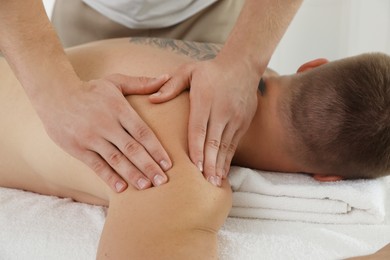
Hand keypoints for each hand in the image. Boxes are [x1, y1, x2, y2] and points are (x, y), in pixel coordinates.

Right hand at [36, 73, 171, 191]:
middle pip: (132, 149)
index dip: (157, 149)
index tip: (168, 164)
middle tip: (163, 181)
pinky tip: (121, 188)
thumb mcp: (115, 82)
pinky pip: (96, 165)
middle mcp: (106, 124)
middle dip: (149, 166)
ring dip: (133, 174)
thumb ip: (141, 83)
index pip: (142, 132)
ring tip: (147, 187)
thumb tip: (166, 78)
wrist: (54, 94)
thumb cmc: (91, 90)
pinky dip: (109, 177)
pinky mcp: (77, 148)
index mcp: (119, 108)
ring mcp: (90, 137)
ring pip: (116, 160)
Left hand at [149, 58, 258, 184]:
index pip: (199, 128)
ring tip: (214, 183)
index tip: (194, 166)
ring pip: (225, 146)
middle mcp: (222, 111)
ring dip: (220, 165)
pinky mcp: (243, 123)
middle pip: (214, 141)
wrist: (242, 66)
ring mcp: (234, 118)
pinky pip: (234, 144)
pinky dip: (228, 159)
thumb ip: (171, 86)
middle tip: (204, 182)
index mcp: (205, 100)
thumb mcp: (189, 71)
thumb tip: (151, 99)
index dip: (197, 148)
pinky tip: (223, 172)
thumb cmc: (211, 70)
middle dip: (209, 163)